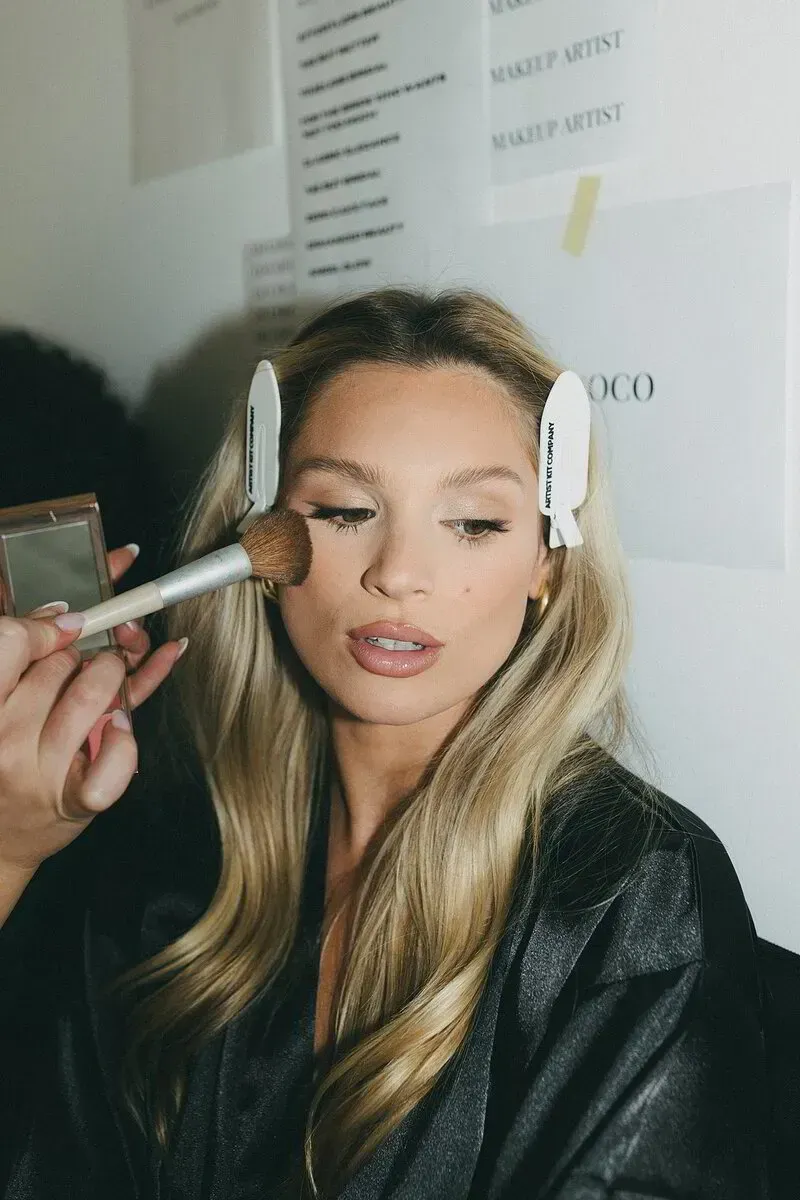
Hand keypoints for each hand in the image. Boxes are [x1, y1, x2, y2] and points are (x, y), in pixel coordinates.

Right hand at [0, 546, 185, 877]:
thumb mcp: (0, 697)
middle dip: (87, 648)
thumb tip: (64, 612)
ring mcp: (38, 771)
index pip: (9, 641)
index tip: (66, 625)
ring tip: (112, 673)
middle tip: (90, 655)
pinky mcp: (73, 799)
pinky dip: (129, 737)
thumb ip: (20, 653)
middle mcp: (1, 737)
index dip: (43, 625)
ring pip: (96, 697)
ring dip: (115, 676)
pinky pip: (115, 761)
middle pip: (62, 663)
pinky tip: (126, 717)